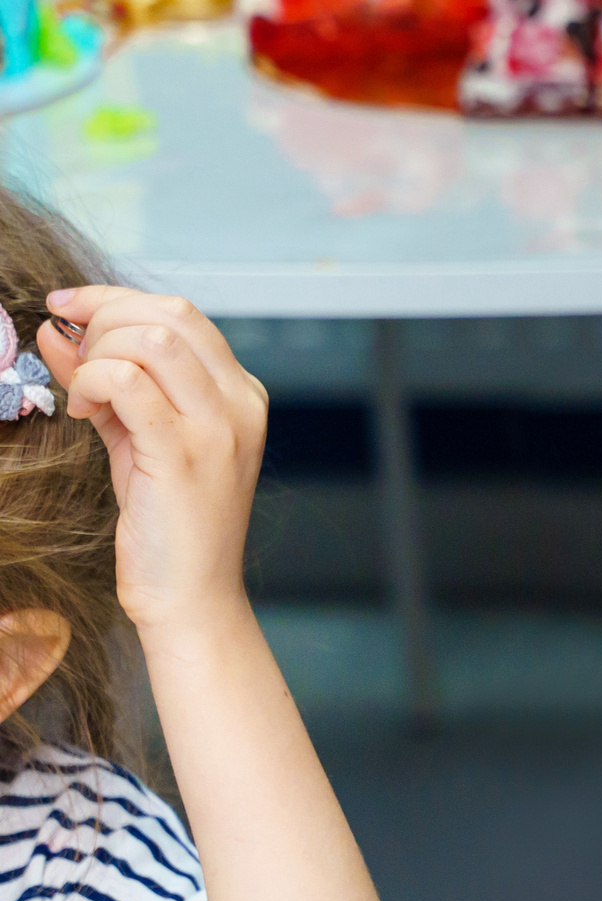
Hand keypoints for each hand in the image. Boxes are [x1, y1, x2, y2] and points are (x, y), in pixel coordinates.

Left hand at [39, 287, 268, 634]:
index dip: (115, 299)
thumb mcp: (135, 437)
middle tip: (75, 357)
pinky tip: (85, 412)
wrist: (190, 595)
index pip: (181, 313)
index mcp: (240, 395)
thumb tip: (56, 329)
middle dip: (103, 319)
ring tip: (86, 394)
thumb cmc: (168, 524)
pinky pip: (128, 382)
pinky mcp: (184, 453)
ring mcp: (218, 428)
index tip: (68, 309)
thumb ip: (103, 380)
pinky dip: (92, 383)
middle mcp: (240, 404)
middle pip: (169, 313)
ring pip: (150, 337)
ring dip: (99, 353)